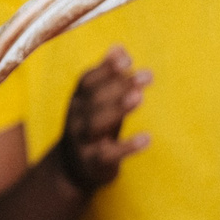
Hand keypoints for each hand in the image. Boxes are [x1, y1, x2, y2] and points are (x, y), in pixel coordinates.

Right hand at [52, 46, 148, 191]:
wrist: (72, 170)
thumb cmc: (93, 127)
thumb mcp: (96, 102)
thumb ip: (107, 77)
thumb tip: (118, 48)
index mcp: (78, 102)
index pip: (87, 82)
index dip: (105, 70)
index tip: (126, 59)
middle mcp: (76, 119)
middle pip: (94, 100)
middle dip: (118, 86)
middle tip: (146, 75)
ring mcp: (83, 141)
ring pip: (97, 123)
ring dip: (117, 108)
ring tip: (139, 97)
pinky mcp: (94, 162)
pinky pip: (108, 154)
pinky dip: (127, 147)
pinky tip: (146, 139)